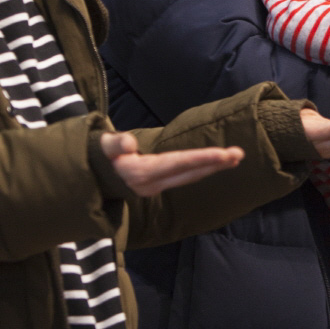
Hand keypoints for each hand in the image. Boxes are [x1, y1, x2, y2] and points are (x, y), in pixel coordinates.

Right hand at [100, 131, 243, 197]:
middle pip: (189, 172)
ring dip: (213, 167)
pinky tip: (218, 163)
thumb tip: (128, 143)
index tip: (223, 154)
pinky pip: (186, 176)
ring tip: (235, 157)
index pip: (177, 163)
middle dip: (215, 164)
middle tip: (239, 154)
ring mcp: (157, 185)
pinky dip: (203, 169)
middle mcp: (153, 183)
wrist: (91, 179)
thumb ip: (113, 144)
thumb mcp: (102, 148)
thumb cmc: (98, 157)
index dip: (201, 159)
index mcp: (141, 173)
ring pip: (190, 176)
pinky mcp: (159, 184)